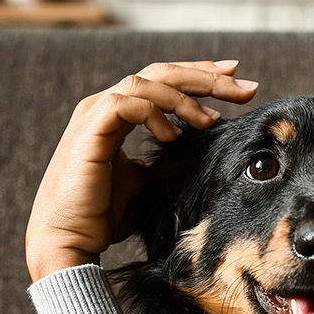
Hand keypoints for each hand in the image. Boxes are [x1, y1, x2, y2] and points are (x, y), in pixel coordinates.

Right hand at [26, 60, 258, 281]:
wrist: (68, 240)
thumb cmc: (102, 216)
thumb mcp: (146, 182)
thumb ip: (167, 160)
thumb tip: (203, 152)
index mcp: (116, 114)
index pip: (163, 82)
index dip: (200, 78)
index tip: (237, 82)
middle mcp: (103, 106)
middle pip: (160, 73)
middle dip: (206, 77)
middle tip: (245, 86)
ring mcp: (94, 114)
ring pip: (147, 82)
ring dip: (185, 97)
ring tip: (211, 120)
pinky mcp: (90, 129)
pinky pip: (128, 102)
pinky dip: (155, 113)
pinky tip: (173, 135)